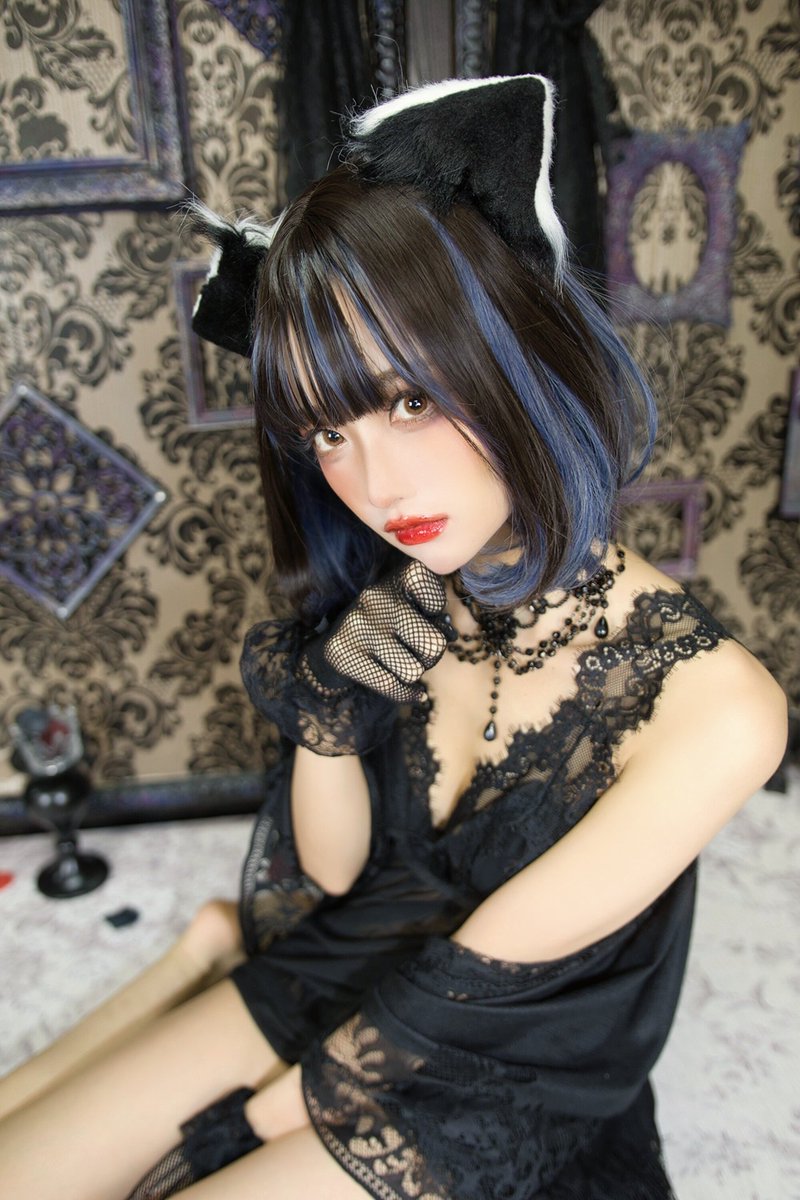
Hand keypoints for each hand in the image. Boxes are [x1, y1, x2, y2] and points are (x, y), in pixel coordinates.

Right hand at [304, 561, 450, 702]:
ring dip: (413, 672)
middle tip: (417, 651)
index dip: (435, 614)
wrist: (338, 640)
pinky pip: (392, 687)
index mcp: (397, 579)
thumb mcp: (411, 606)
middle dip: (431, 654)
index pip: (436, 602)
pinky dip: (407, 693)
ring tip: (401, 663)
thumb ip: (435, 616)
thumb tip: (449, 636)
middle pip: (433, 644)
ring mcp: (359, 627)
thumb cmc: (387, 622)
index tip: (422, 614)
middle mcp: (376, 597)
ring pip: (413, 670)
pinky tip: (411, 691)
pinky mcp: (345, 655)